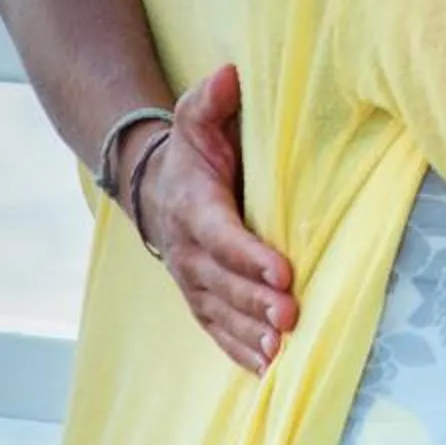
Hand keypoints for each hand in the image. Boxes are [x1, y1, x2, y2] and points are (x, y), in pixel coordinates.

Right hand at [133, 63, 297, 373]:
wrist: (154, 184)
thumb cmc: (190, 150)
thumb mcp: (196, 118)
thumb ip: (211, 100)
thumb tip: (229, 75)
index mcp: (195, 206)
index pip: (222, 235)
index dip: (250, 254)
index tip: (282, 270)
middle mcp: (190, 250)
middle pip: (225, 281)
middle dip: (257, 301)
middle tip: (291, 316)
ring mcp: (192, 279)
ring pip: (222, 311)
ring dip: (251, 333)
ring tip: (283, 350)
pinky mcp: (199, 296)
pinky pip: (216, 328)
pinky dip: (239, 350)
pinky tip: (267, 369)